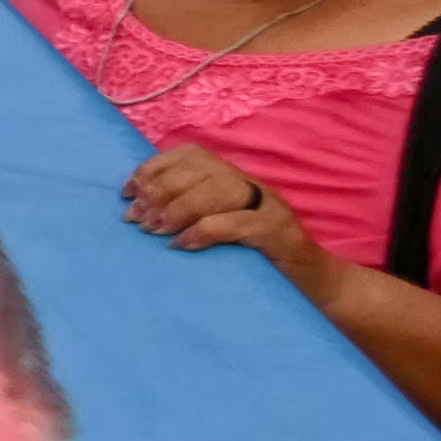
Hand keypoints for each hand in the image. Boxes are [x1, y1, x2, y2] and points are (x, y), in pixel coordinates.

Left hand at [129, 142, 321, 271]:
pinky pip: (240, 222)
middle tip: (136, 219)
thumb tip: (138, 214)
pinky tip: (182, 244)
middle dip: (160, 191)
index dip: (154, 168)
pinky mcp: (279, 233)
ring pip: (219, 190)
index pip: (192, 156)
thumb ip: (188, 215)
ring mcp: (269, 207)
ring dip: (178, 209)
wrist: (313, 285)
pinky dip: (206, 230)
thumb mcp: (219, 231)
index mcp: (234, 181)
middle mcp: (252, 186)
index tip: (127, 192)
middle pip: (201, 170)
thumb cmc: (256, 261)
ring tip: (153, 231)